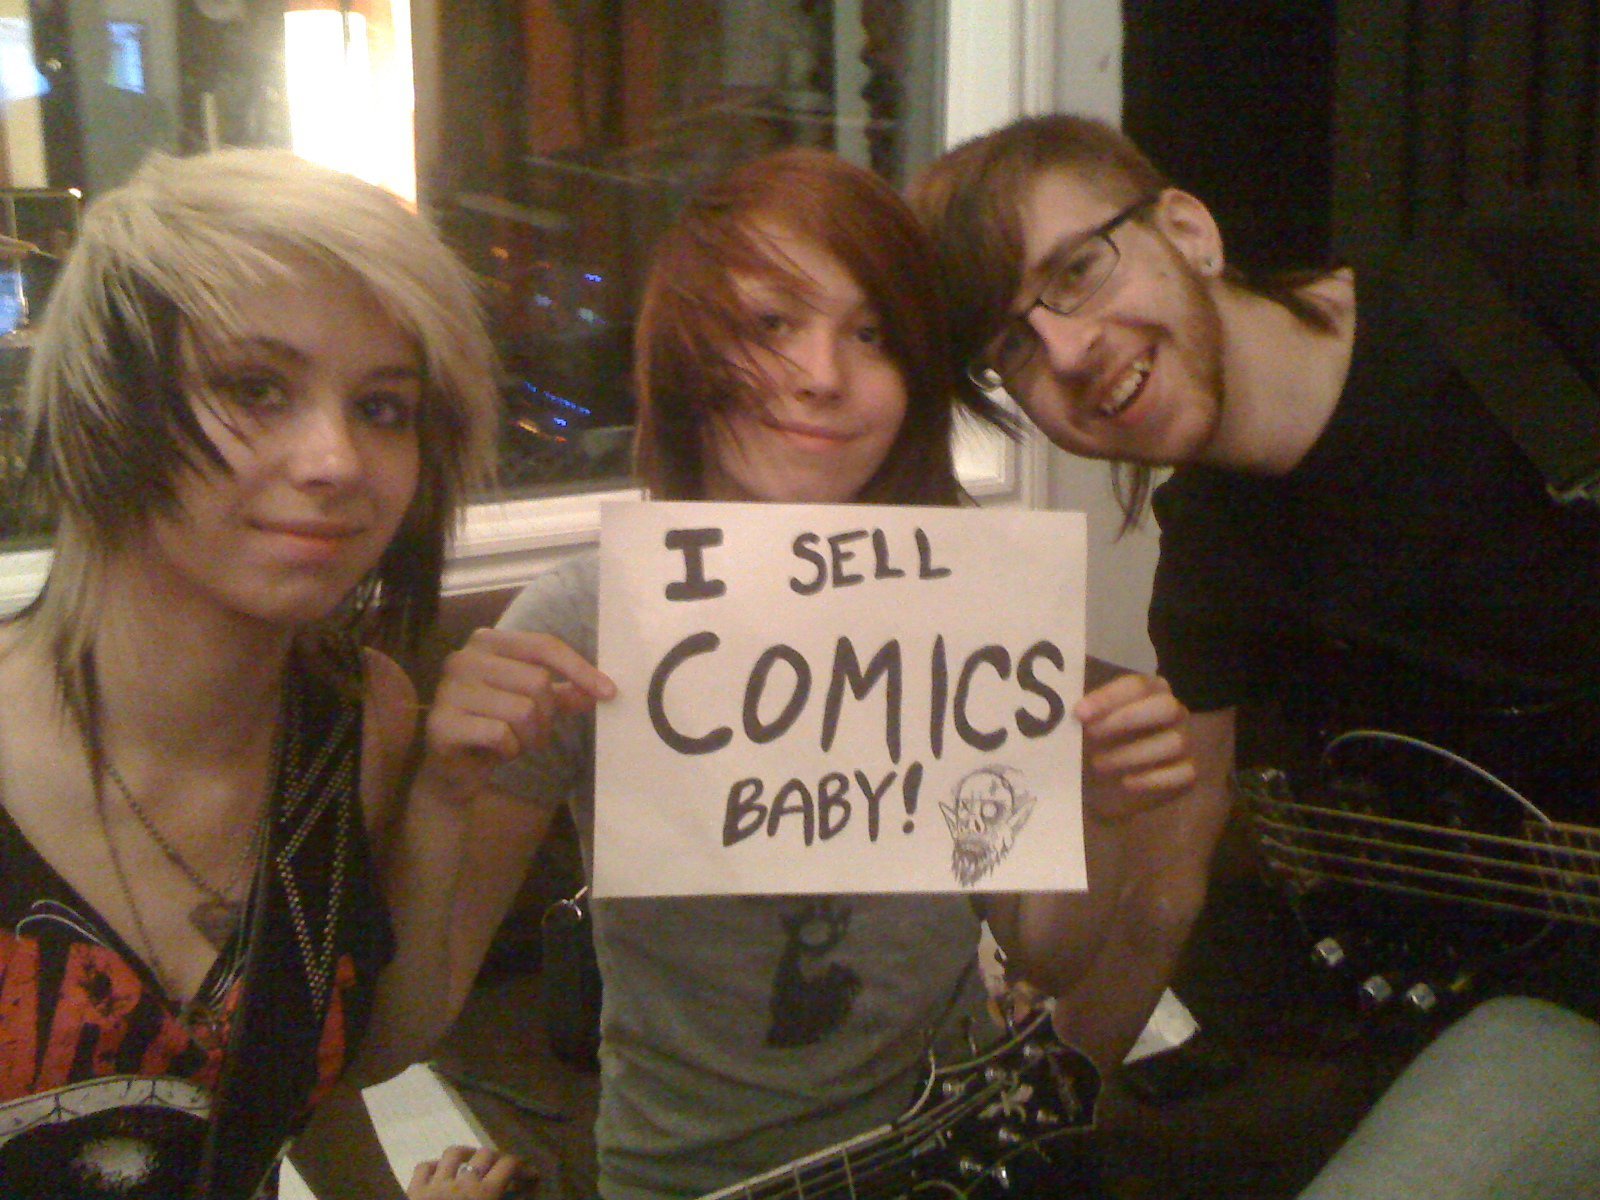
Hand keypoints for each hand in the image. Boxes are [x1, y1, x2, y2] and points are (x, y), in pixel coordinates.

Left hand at [408, 1145, 528, 1198]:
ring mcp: (436, 1184)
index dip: (523, 1168)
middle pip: (485, 1153)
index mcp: (484, 1194)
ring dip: (467, 1154)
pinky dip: (433, 1166)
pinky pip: (423, 1168)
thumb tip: (520, 1197)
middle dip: (498, 1159)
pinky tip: (440, 1173)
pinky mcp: (415, 1191)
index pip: (509, 1165)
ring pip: (454, 1153)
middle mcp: (462, 1182)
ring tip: (473, 1161)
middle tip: (503, 1171)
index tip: (531, 1177)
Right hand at [420, 628, 615, 801]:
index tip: (609, 693)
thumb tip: (602, 690)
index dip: (580, 670)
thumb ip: (564, 693)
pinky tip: (496, 751)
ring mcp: (449, 689)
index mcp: (487, 642)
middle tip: (533, 733)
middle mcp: (464, 658)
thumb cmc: (494, 727)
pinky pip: (499, 734)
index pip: (545, 646)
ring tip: (514, 742)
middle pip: (537, 681)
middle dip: (547, 716)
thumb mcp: (534, 705)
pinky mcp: (442, 723)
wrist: (452, 770)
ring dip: (529, 736)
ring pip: (522, 710)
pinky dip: (509, 749)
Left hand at [1075, 673, 1194, 813]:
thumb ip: (1084, 715)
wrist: (1107, 786)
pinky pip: (1183, 773)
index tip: (1079, 714)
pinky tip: (1126, 782)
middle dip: (1126, 719)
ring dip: (1132, 753)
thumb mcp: (1087, 727)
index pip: (1137, 685)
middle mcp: (1173, 712)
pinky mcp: (1188, 773)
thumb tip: (1070, 713)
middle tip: (1091, 734)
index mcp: (1150, 691)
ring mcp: (1184, 742)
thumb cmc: (1097, 744)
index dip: (1108, 698)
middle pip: (1165, 706)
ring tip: (1099, 764)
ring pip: (1174, 742)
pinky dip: (1152, 779)